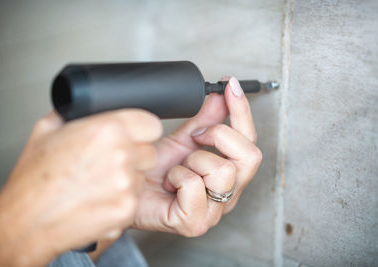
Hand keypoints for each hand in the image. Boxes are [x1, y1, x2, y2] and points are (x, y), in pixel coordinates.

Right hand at [0, 109, 161, 266]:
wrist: (26, 222)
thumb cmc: (34, 180)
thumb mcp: (46, 130)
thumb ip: (73, 113)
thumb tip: (85, 107)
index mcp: (106, 130)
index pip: (151, 124)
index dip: (143, 130)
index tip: (136, 135)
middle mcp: (121, 155)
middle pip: (150, 151)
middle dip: (135, 154)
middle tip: (111, 162)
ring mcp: (127, 184)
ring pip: (143, 175)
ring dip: (130, 177)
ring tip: (100, 183)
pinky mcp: (127, 209)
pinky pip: (136, 198)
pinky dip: (123, 199)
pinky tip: (100, 199)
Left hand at [133, 77, 261, 235]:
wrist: (127, 190)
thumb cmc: (154, 172)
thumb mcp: (182, 140)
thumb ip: (205, 120)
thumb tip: (222, 96)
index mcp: (229, 175)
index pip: (250, 142)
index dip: (242, 111)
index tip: (230, 85)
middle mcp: (227, 194)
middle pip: (250, 157)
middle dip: (219, 135)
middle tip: (195, 137)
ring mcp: (213, 212)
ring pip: (223, 170)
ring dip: (194, 159)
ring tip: (178, 167)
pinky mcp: (193, 223)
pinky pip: (194, 184)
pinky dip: (177, 176)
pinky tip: (169, 181)